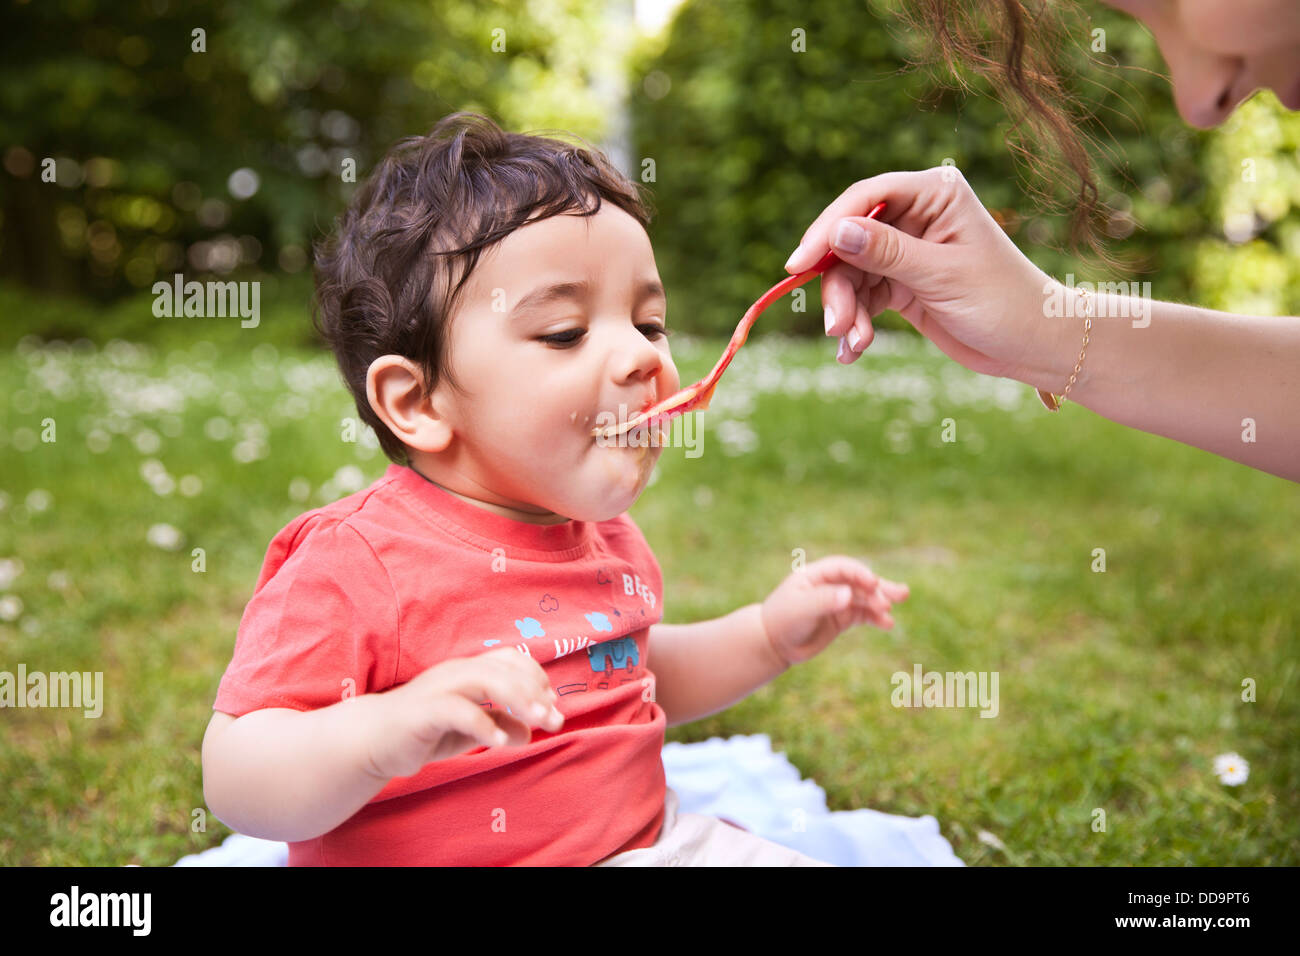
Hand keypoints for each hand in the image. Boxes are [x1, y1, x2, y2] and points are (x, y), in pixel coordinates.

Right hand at [362, 648, 563, 780]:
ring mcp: (439, 688)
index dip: (535, 678)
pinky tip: (500, 742)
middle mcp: (456, 672)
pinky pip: (457, 710)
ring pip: (485, 680)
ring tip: (538, 724)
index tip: (551, 704)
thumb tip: (529, 734)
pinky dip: (483, 724)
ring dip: (517, 701)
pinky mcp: (423, 711)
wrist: (372, 741)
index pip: (509, 660)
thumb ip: (498, 725)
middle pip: (503, 668)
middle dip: (534, 692)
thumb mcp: (470, 730)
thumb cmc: (423, 731)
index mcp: (468, 670)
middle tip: (554, 719)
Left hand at [760, 556, 908, 666]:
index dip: (860, 574)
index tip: (874, 584)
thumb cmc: (782, 621)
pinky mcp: (842, 618)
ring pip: (865, 598)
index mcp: (816, 575)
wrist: (774, 644)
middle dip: (879, 588)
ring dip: (880, 602)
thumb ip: (823, 601)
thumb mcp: (800, 609)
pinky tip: (887, 624)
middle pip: (859, 581)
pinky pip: (863, 615)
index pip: (844, 568)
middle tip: (899, 595)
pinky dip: (876, 618)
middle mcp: (829, 585)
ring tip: (893, 609)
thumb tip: (848, 595)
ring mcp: (837, 601)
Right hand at [783, 167, 1061, 386]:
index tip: (798, 265)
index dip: (827, 229)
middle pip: (849, 241)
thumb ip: (887, 252)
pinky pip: (863, 298)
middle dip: (838, 285)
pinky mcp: (902, 284)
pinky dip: (856, 324)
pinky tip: (855, 351)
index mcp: (934, 193)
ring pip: (851, 274)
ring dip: (847, 311)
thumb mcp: (941, 276)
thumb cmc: (1001, 301)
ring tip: (855, 344)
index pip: (866, 198)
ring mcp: (907, 251)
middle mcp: (916, 215)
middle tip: (836, 326)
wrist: (1032, 345)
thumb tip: (836, 231)